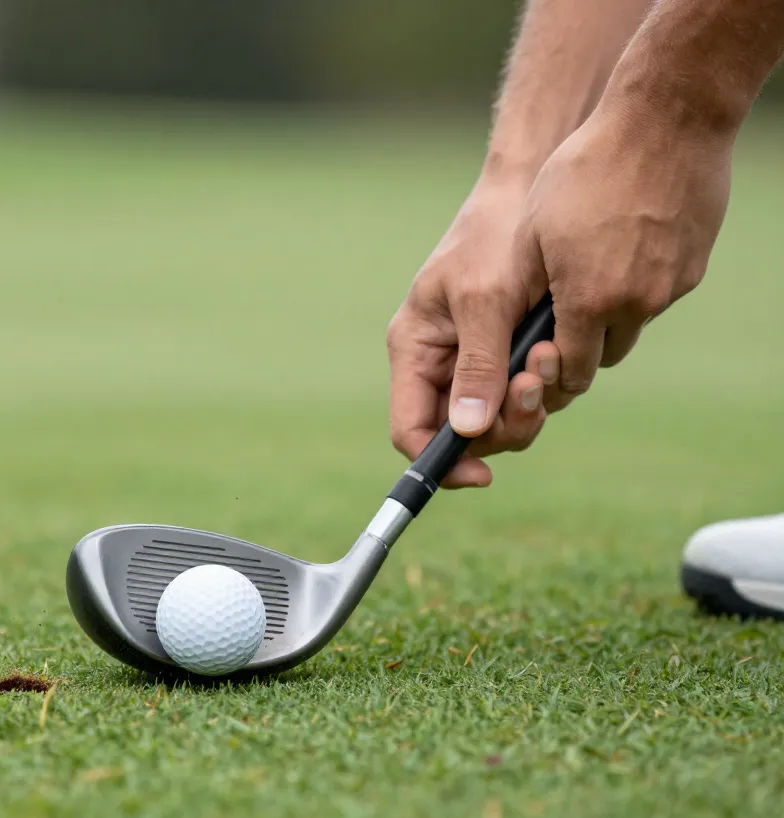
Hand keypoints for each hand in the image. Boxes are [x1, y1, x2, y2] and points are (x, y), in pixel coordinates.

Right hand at [387, 174, 560, 487]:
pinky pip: (524, 397)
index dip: (440, 462)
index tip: (483, 474)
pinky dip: (544, 385)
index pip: (410, 430)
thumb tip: (467, 432)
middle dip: (502, 424)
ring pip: (498, 421)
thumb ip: (478, 366)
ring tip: (549, 356)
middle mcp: (441, 365)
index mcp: (415, 351)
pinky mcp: (509, 357)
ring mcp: (475, 364)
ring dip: (530, 404)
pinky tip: (556, 349)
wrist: (534, 194)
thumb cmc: (496, 238)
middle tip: (534, 390)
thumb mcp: (484, 300)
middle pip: (461, 435)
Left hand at [514, 102, 732, 412]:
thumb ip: (533, 288)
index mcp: (588, 303)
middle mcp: (636, 305)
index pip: (572, 371)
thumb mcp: (534, 230)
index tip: (541, 361)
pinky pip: (660, 294)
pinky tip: (624, 248)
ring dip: (613, 316)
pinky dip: (641, 285)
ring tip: (591, 274)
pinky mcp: (694, 266)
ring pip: (635, 324)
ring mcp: (671, 287)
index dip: (554, 372)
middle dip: (582, 347)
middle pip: (606, 355)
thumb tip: (527, 326)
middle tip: (562, 323)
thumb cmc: (584, 170)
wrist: (665, 121)